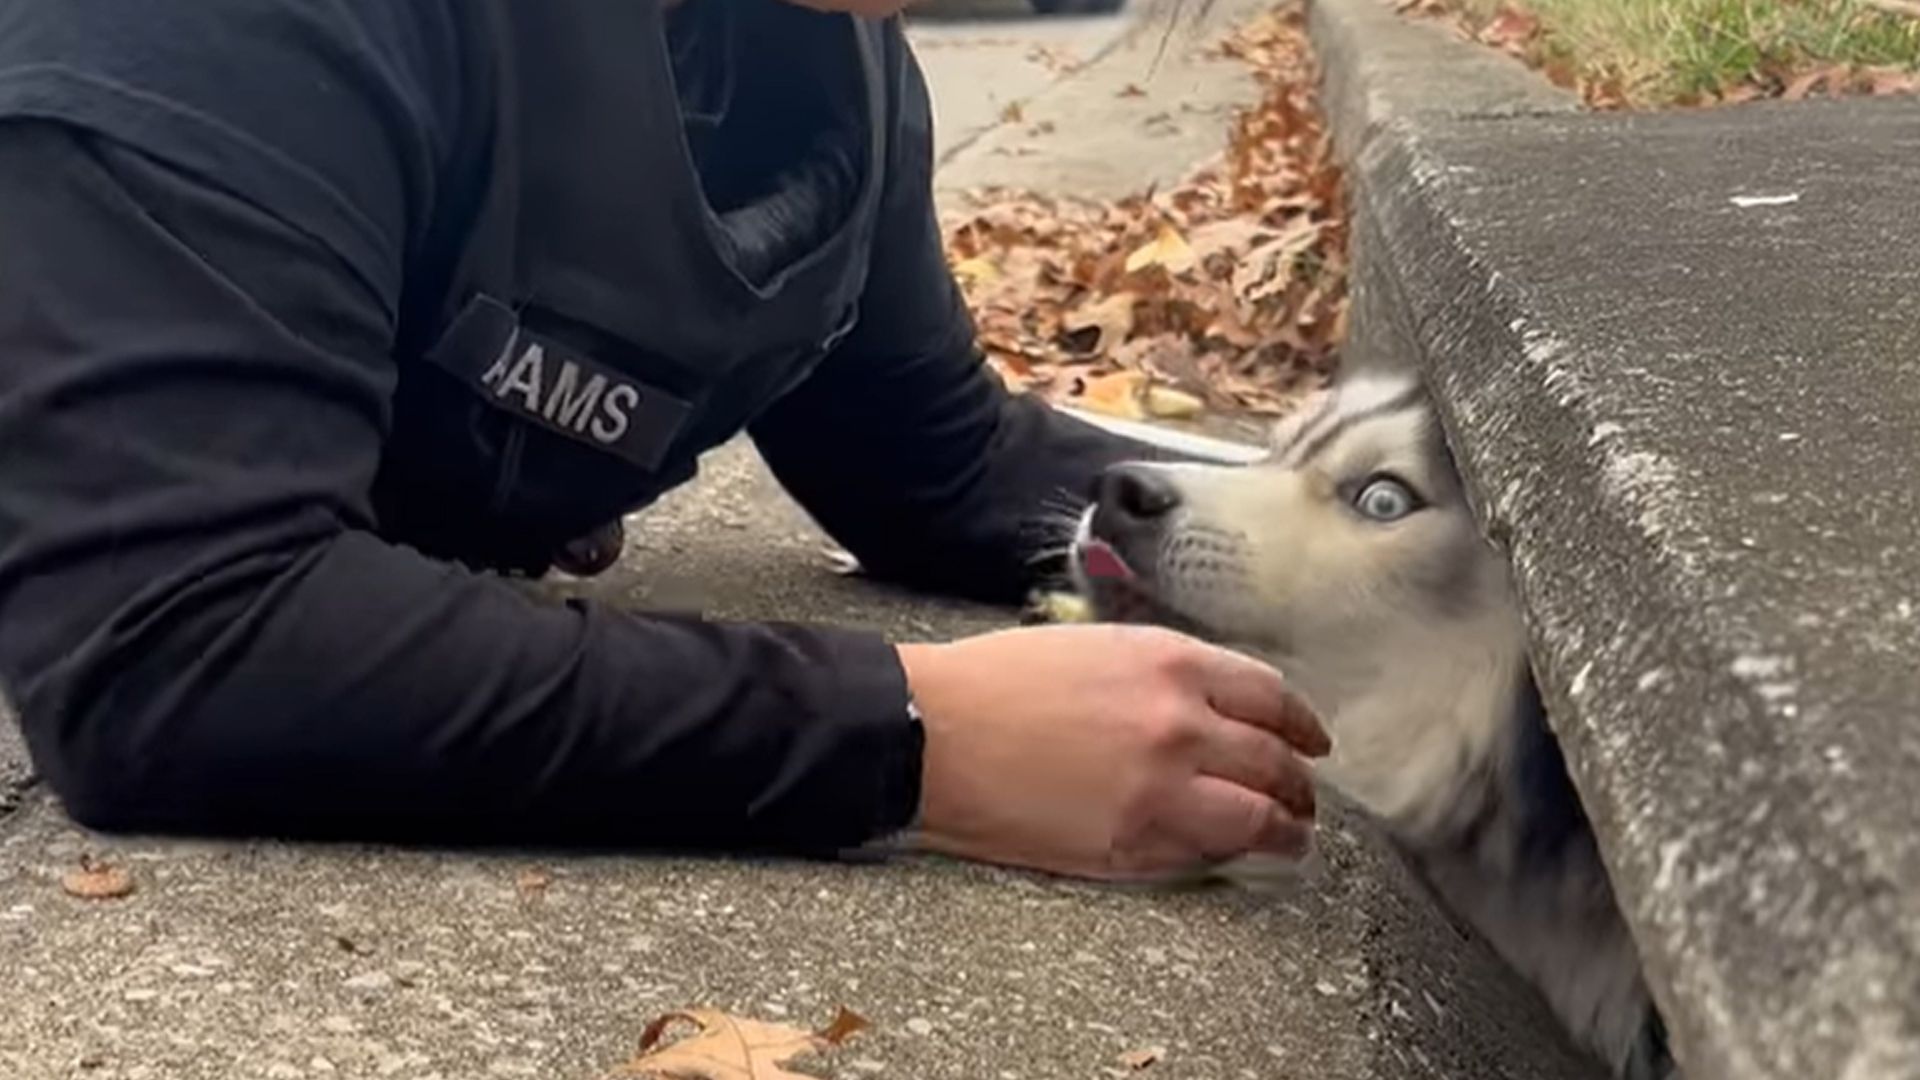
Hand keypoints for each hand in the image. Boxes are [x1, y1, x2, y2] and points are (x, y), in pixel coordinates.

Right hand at [896, 623, 1330, 881]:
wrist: (931, 731)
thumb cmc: (996, 682)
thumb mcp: (1095, 646)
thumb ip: (1163, 672)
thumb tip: (1211, 704)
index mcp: (1171, 663)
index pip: (1270, 696)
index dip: (1301, 724)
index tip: (1312, 741)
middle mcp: (1181, 723)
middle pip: (1275, 760)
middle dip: (1299, 785)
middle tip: (1304, 798)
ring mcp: (1161, 788)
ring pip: (1258, 817)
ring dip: (1285, 830)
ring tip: (1291, 839)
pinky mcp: (1131, 843)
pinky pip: (1204, 854)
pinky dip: (1228, 855)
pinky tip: (1231, 855)